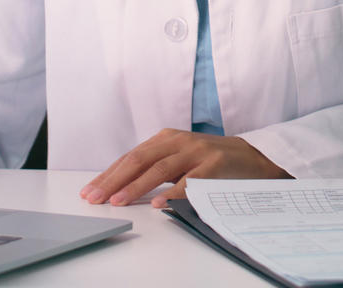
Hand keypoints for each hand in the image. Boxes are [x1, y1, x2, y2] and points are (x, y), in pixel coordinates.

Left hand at [79, 128, 291, 207]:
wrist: (253, 158)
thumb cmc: (210, 160)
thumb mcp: (180, 158)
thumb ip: (155, 166)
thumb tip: (120, 184)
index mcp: (166, 139)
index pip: (130, 157)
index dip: (109, 174)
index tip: (90, 190)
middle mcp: (179, 142)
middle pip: (139, 160)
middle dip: (114, 180)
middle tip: (95, 198)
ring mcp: (196, 152)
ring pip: (159, 169)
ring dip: (136, 186)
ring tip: (118, 201)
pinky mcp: (214, 165)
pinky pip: (190, 181)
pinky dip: (173, 193)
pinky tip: (158, 203)